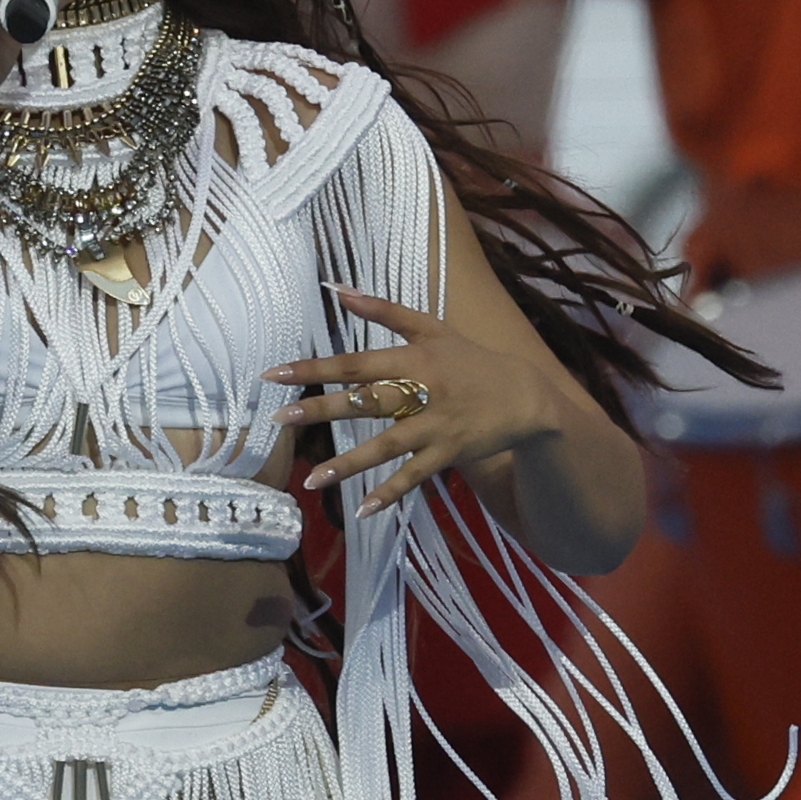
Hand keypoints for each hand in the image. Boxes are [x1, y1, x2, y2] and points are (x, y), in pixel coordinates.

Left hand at [273, 287, 570, 513]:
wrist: (525, 396)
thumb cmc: (470, 360)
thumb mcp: (432, 328)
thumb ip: (384, 311)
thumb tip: (338, 289)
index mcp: (414, 358)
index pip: (356, 363)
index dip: (315, 367)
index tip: (275, 374)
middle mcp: (423, 391)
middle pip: (366, 401)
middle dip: (321, 409)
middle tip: (279, 419)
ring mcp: (436, 426)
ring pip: (386, 446)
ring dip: (349, 464)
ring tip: (312, 481)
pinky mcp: (449, 453)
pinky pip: (415, 477)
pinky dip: (391, 493)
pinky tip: (364, 510)